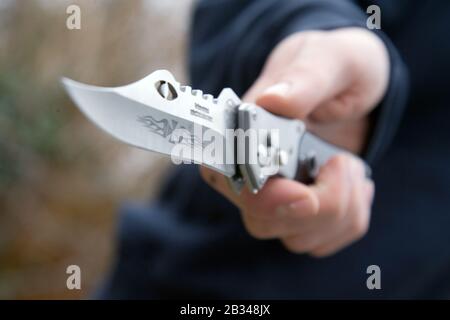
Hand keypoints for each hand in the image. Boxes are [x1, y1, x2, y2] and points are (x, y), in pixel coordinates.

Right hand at [201, 28, 387, 255]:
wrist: (355, 87)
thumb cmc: (335, 66)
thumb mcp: (328, 59)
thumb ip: (304, 78)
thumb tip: (273, 100)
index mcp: (244, 132)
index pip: (224, 177)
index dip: (259, 196)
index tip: (303, 192)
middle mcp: (252, 172)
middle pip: (261, 220)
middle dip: (317, 205)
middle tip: (342, 163)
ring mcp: (278, 198)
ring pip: (295, 238)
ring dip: (341, 208)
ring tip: (349, 165)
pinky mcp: (304, 215)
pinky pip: (323, 242)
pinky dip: (351, 219)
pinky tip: (353, 184)